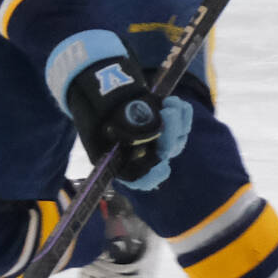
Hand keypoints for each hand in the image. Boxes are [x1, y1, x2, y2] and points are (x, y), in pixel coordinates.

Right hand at [46, 30, 193, 190]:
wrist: (101, 98)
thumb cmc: (94, 116)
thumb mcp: (97, 124)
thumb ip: (115, 132)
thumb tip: (132, 133)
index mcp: (123, 163)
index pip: (142, 179)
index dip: (152, 176)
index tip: (161, 165)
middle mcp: (143, 156)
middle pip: (164, 154)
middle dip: (170, 134)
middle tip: (168, 113)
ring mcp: (158, 142)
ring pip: (176, 139)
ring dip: (178, 121)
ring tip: (171, 102)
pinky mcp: (168, 126)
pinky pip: (183, 125)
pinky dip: (183, 113)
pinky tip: (176, 101)